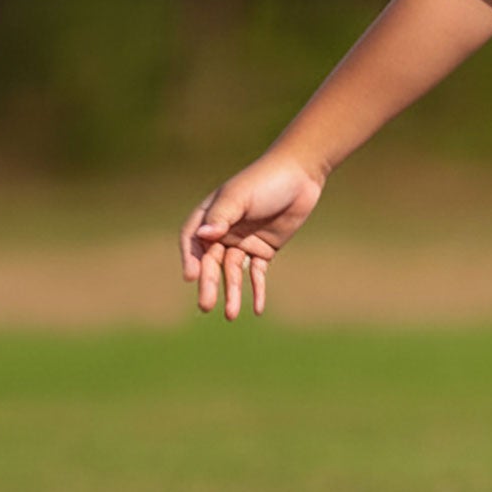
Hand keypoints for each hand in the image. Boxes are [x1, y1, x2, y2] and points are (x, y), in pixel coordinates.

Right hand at [178, 151, 325, 320]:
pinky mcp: (264, 249)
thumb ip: (222, 216)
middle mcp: (223, 231)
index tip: (191, 276)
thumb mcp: (241, 196)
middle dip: (209, 283)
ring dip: (232, 292)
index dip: (190, 258)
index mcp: (211, 215)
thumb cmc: (265, 181)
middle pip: (212, 261)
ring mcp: (243, 241)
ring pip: (233, 272)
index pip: (192, 241)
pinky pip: (257, 273)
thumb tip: (203, 236)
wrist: (301, 176)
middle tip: (206, 305)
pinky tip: (257, 308)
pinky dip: (256, 290)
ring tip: (231, 315)